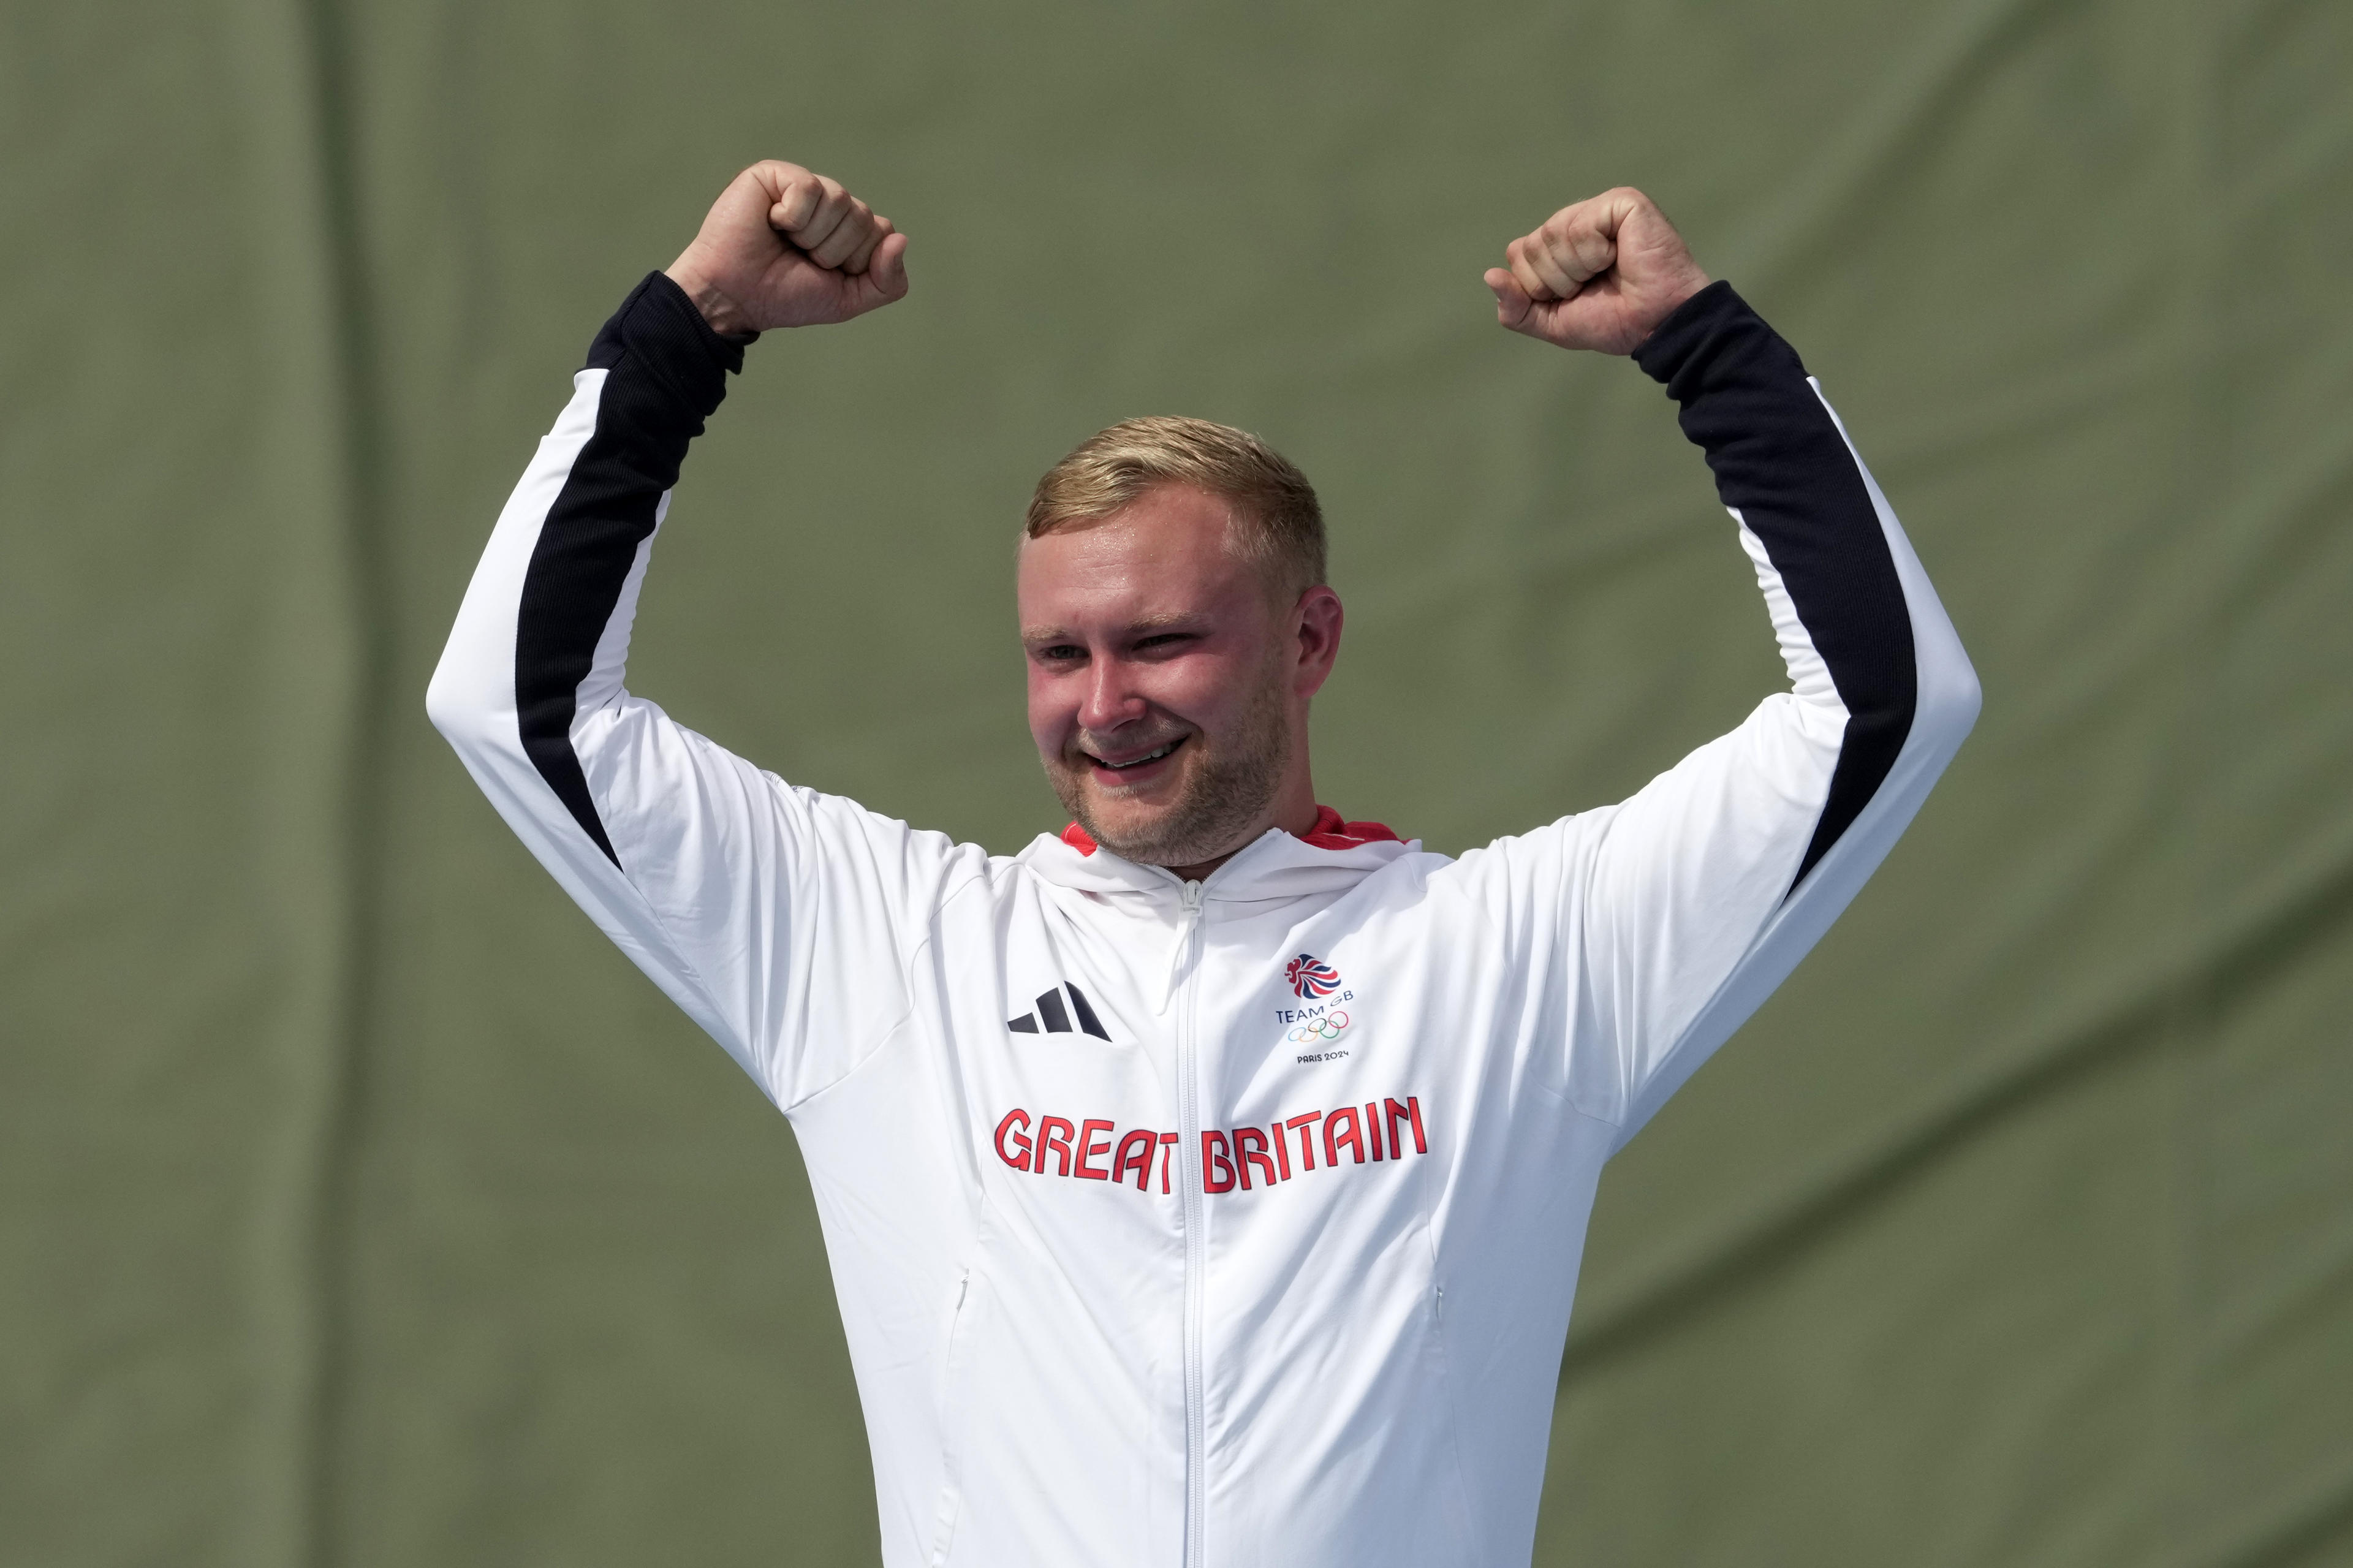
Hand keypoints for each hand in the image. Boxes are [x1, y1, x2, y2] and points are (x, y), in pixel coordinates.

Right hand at [664, 160, 908, 333]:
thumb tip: (900, 240)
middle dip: (833, 251)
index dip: (857, 262)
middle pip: (864, 218)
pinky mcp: (776, 174)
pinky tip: (771, 222)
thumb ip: (887, 282)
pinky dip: (792, 217)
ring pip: (841, 202)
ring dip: (811, 237)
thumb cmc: (784, 296)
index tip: (824, 273)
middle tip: (799, 258)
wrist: (735, 296)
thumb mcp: (847, 300)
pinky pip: (810, 189)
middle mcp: (830, 205)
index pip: (882, 232)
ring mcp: (804, 187)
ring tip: (784, 241)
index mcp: (848, 229)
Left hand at [1484, 187, 1709, 354]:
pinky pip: (1581, 227)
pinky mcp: (1622, 201)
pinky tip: (1620, 255)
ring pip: (1552, 235)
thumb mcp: (1553, 322)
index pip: (1517, 253)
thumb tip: (1489, 276)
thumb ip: (1516, 307)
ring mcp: (1599, 208)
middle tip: (1594, 285)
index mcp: (1559, 244)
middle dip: (1557, 279)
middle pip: (1531, 245)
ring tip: (1610, 272)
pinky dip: (1596, 253)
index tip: (1574, 297)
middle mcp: (1576, 220)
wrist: (1657, 326)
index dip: (1538, 286)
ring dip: (1578, 269)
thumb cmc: (1615, 321)